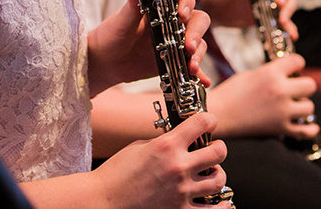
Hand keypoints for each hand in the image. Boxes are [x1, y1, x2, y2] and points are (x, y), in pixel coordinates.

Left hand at [87, 0, 212, 92]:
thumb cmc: (112, 34)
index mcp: (162, 5)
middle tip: (189, 46)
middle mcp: (174, 21)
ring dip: (199, 54)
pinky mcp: (177, 59)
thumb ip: (132, 5)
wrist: (107, 60)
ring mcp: (177, 41)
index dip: (186, 2)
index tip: (181, 14)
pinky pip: (192, 65)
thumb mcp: (121, 21)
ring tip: (191, 67)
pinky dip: (200, 74)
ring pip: (198, 43)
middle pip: (197, 20)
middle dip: (196, 33)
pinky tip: (204, 82)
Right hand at [93, 112, 230, 208]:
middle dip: (218, 148)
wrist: (101, 203)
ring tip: (209, 174)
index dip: (209, 120)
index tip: (209, 123)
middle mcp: (178, 167)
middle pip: (219, 151)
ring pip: (219, 179)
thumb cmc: (116, 174)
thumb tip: (181, 139)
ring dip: (217, 174)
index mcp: (167, 146)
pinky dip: (219, 205)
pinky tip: (216, 201)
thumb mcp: (139, 147)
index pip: (203, 123)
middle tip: (212, 150)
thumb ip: (164, 142)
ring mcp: (181, 192)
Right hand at [207, 54, 318, 138]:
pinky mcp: (279, 128)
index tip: (295, 67)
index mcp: (271, 73)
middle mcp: (280, 91)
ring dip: (304, 105)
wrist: (218, 114)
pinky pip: (303, 131)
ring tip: (294, 105)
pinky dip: (309, 130)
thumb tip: (288, 72)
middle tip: (295, 88)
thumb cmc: (231, 91)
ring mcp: (281, 111)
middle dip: (304, 85)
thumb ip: (272, 72)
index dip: (298, 63)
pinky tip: (311, 127)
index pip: (299, 61)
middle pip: (310, 85)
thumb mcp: (252, 74)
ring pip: (310, 107)